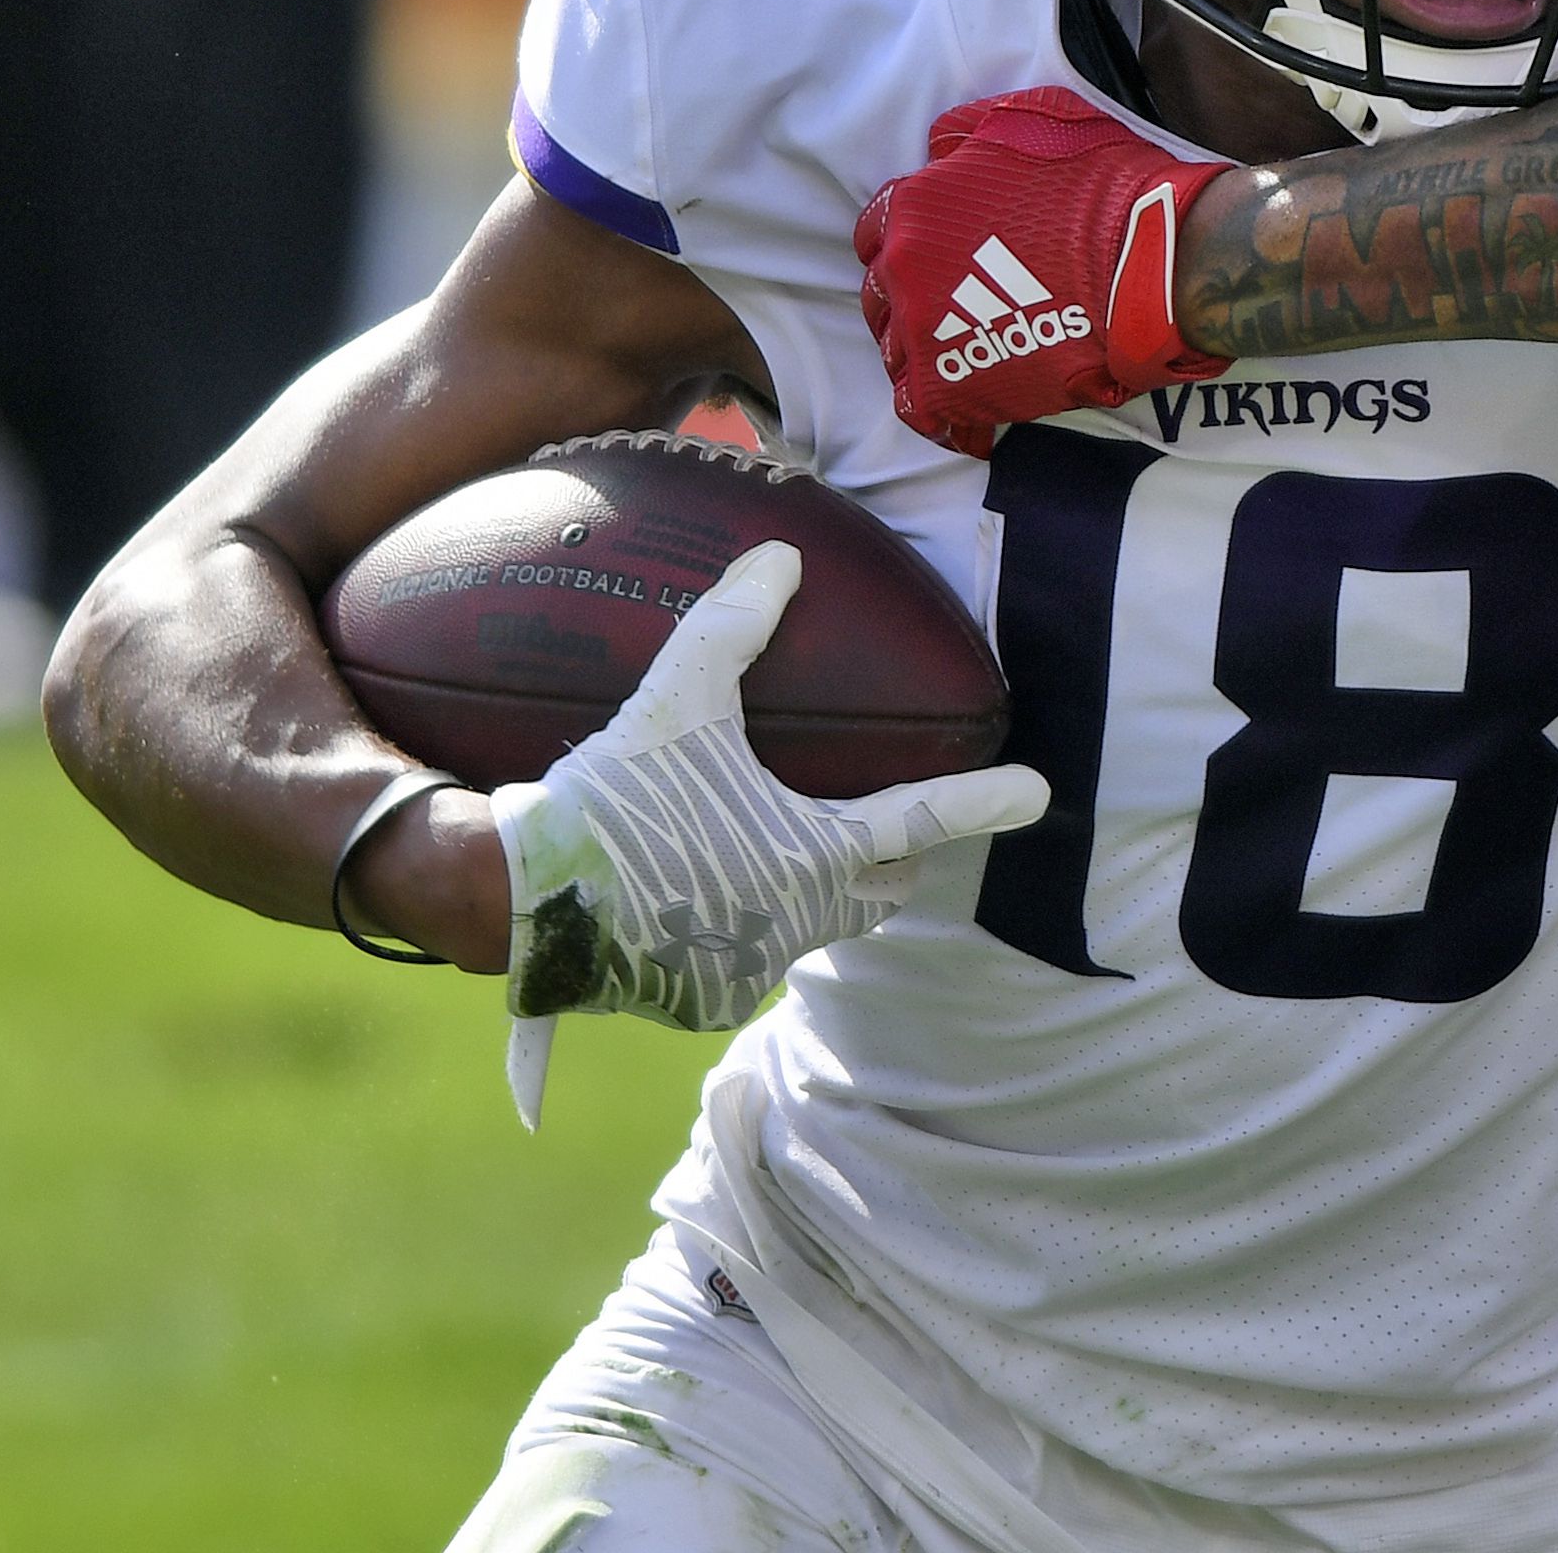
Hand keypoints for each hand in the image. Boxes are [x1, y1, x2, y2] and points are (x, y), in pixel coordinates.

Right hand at [491, 543, 1049, 1122]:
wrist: (518, 902)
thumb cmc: (609, 802)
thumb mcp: (674, 703)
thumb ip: (730, 628)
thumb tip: (780, 557)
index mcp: (813, 853)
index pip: (922, 817)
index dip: (984, 799)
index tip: (1038, 791)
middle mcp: (797, 920)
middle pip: (880, 889)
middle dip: (895, 860)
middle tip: (888, 829)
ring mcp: (748, 968)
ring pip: (815, 928)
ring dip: (817, 893)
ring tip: (788, 853)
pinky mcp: (699, 1000)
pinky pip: (740, 962)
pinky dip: (736, 928)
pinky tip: (695, 896)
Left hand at [853, 88, 1230, 454]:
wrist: (1151, 264)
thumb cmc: (1104, 189)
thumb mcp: (1032, 121)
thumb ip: (970, 133)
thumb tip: (943, 147)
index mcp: (917, 206)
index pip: (878, 229)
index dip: (910, 241)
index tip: (941, 253)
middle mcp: (903, 269)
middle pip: (882, 292)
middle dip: (915, 297)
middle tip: (964, 305)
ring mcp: (921, 332)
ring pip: (896, 350)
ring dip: (928, 351)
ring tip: (976, 354)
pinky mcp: (949, 386)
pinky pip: (919, 410)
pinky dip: (942, 414)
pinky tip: (973, 413)